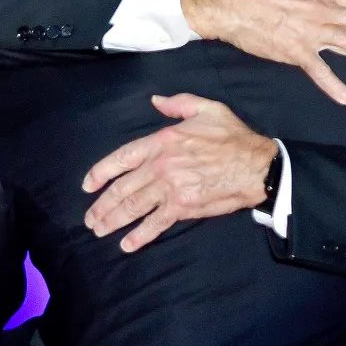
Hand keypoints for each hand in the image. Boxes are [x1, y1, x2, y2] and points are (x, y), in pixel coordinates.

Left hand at [82, 94, 276, 252]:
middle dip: (103, 205)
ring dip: (113, 220)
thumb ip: (178, 104)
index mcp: (163, 140)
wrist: (256, 166)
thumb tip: (155, 100)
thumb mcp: (207, 108)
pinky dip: (139, 235)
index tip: (88, 185)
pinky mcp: (184, 207)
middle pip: (123, 187)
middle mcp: (161, 165)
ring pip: (134, 206)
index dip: (101, 172)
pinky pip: (156, 223)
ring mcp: (171, 188)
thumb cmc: (234, 136)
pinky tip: (126, 244)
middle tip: (90, 218)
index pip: (122, 157)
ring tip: (100, 230)